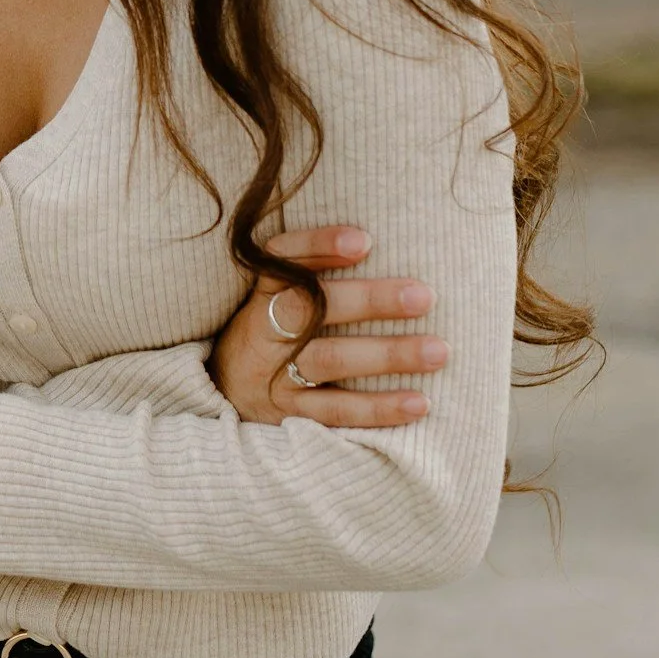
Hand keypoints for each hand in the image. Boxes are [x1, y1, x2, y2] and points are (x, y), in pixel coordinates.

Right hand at [210, 227, 444, 428]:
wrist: (221, 397)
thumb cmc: (265, 337)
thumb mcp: (270, 301)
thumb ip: (309, 275)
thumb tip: (375, 243)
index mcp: (257, 295)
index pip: (281, 260)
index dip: (318, 246)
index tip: (364, 241)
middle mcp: (260, 333)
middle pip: (311, 310)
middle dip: (369, 301)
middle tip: (423, 296)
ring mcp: (273, 376)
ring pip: (329, 360)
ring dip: (386, 355)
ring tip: (437, 351)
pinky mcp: (288, 415)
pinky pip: (336, 411)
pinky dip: (378, 408)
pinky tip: (419, 402)